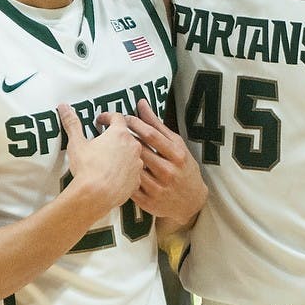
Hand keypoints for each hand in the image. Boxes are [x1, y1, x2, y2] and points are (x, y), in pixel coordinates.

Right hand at [57, 105, 142, 216]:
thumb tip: (64, 108)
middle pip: (128, 134)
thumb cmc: (87, 169)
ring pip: (133, 153)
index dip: (108, 117)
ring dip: (123, 152)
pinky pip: (133, 171)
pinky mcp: (137, 179)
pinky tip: (115, 174)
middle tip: (104, 138)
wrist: (96, 196)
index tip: (101, 120)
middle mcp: (133, 146)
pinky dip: (126, 170)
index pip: (118, 117)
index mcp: (120, 134)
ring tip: (109, 157)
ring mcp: (137, 163)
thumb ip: (72, 123)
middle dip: (116, 135)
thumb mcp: (77, 143)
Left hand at [98, 99, 206, 229]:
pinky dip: (121, 175)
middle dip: (123, 137)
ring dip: (120, 157)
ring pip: (132, 168)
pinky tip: (116, 168)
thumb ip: (157, 125)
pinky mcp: (148, 202)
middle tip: (113, 130)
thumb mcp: (177, 145)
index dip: (134, 124)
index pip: (150, 135)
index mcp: (177, 155)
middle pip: (139, 150)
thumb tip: (141, 103)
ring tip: (113, 148)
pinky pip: (129, 186)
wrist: (191, 201)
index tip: (123, 118)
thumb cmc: (183, 168)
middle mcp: (168, 171)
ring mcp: (158, 188)